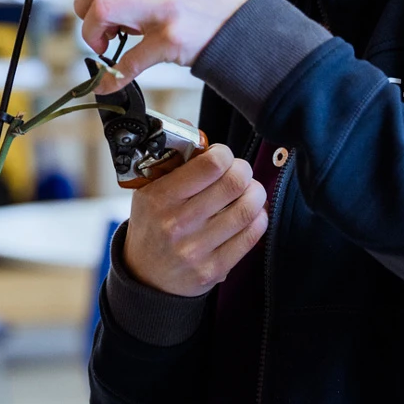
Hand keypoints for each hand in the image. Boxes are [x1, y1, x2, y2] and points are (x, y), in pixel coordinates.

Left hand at [74, 0, 252, 92]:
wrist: (250, 31)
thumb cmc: (214, 10)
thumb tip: (111, 3)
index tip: (101, 17)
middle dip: (82, 9)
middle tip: (95, 30)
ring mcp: (165, 9)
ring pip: (102, 11)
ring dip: (92, 35)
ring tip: (105, 48)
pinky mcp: (171, 39)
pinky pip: (128, 60)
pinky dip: (112, 77)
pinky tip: (109, 85)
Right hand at [123, 144, 268, 296]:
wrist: (144, 277)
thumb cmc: (151, 224)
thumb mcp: (148, 189)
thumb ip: (170, 158)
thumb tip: (190, 127)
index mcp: (159, 198)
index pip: (210, 164)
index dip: (224, 154)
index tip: (222, 156)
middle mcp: (177, 223)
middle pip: (234, 183)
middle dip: (244, 171)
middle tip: (240, 171)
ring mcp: (196, 249)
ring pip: (247, 210)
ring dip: (256, 193)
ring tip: (250, 190)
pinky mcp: (213, 270)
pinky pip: (250, 238)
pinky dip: (258, 219)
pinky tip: (252, 213)